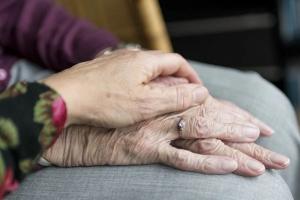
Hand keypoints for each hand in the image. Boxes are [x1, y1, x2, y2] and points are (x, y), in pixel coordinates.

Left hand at [42, 49, 205, 127]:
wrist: (64, 99)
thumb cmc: (104, 101)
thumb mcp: (146, 103)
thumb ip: (176, 97)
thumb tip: (201, 92)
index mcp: (145, 60)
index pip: (178, 62)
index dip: (191, 76)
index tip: (197, 91)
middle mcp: (131, 56)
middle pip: (162, 65)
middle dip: (176, 81)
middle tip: (181, 98)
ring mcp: (116, 61)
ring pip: (145, 70)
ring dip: (158, 83)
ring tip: (160, 100)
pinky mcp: (104, 70)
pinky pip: (130, 75)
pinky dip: (140, 85)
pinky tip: (135, 98)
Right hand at [43, 99, 281, 174]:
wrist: (81, 125)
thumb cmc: (111, 114)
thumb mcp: (140, 107)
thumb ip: (162, 105)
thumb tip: (182, 106)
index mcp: (166, 101)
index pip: (209, 106)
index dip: (234, 114)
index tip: (256, 124)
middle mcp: (165, 112)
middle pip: (213, 120)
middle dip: (243, 130)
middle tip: (269, 139)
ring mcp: (158, 130)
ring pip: (204, 135)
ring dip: (234, 144)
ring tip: (262, 159)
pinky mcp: (146, 148)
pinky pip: (182, 157)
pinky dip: (207, 162)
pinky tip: (229, 166)